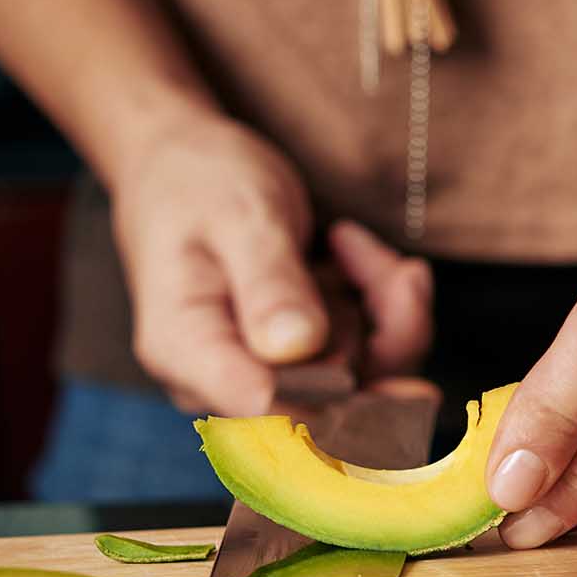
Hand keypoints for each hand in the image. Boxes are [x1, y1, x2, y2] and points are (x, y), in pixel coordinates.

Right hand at [112, 115, 432, 415]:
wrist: (190, 169)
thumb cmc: (202, 183)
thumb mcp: (239, 215)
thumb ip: (269, 281)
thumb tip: (297, 349)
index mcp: (185, 350)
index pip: (263, 407)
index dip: (337, 396)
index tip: (391, 356)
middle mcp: (226, 383)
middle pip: (332, 406)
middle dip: (379, 333)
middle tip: (377, 260)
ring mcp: (272, 380)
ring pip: (369, 384)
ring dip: (391, 315)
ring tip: (354, 243)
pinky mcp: (309, 370)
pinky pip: (376, 362)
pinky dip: (391, 312)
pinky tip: (373, 261)